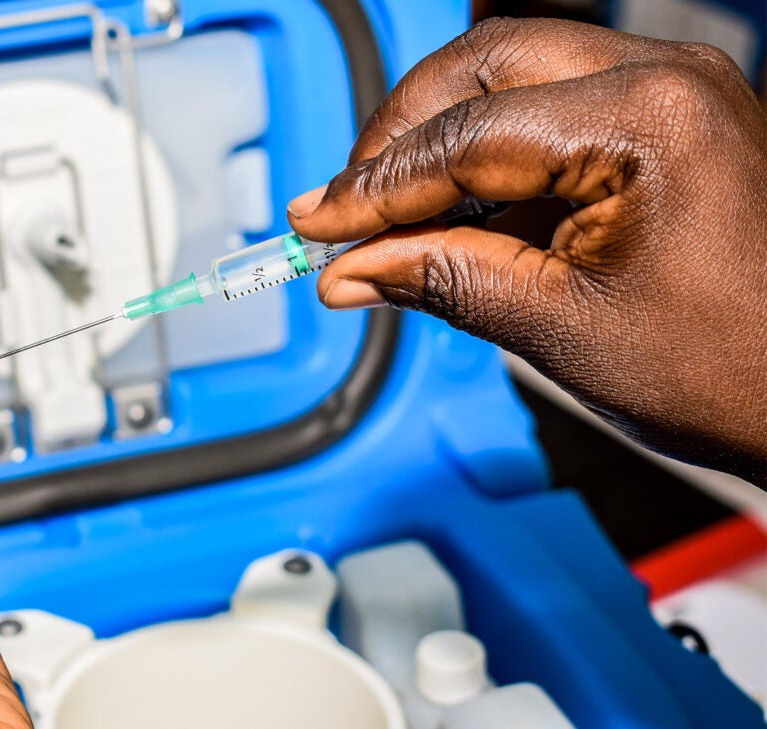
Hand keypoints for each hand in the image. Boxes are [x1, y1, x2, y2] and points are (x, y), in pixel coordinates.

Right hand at [287, 18, 766, 483]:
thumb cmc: (737, 371)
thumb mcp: (558, 329)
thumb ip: (441, 280)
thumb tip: (351, 267)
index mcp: (647, 118)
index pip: (465, 136)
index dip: (375, 187)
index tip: (318, 223)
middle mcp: (667, 78)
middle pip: (481, 66)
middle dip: (401, 135)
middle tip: (348, 206)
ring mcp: (674, 92)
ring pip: (512, 76)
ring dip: (441, 141)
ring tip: (391, 218)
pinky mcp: (671, 119)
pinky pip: (553, 109)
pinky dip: (491, 158)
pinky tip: (454, 217)